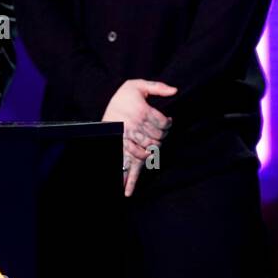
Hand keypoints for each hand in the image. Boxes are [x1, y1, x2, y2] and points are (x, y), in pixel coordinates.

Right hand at [102, 79, 174, 196]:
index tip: (168, 121)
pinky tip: (128, 191)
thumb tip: (175, 90)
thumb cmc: (123, 94)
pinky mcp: (122, 146)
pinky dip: (130, 177)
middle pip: (158, 138)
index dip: (169, 123)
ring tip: (154, 143)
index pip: (164, 123)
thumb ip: (158, 87)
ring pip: (148, 151)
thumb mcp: (139, 85)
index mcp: (142, 112)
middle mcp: (135, 127)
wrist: (102, 101)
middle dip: (162, 135)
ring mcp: (128, 139)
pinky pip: (128, 163)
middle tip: (160, 131)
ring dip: (154, 149)